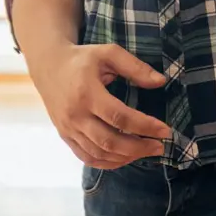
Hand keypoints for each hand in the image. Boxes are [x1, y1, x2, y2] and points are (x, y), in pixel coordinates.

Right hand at [34, 42, 170, 168]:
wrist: (49, 66)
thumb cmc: (83, 58)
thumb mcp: (109, 53)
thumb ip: (135, 67)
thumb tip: (161, 82)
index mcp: (87, 93)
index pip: (119, 117)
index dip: (144, 126)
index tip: (165, 130)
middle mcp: (75, 115)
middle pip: (110, 141)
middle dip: (139, 147)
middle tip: (160, 146)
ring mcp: (68, 129)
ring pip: (99, 153)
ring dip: (127, 157)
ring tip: (148, 151)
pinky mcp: (66, 136)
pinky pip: (87, 157)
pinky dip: (108, 162)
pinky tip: (126, 157)